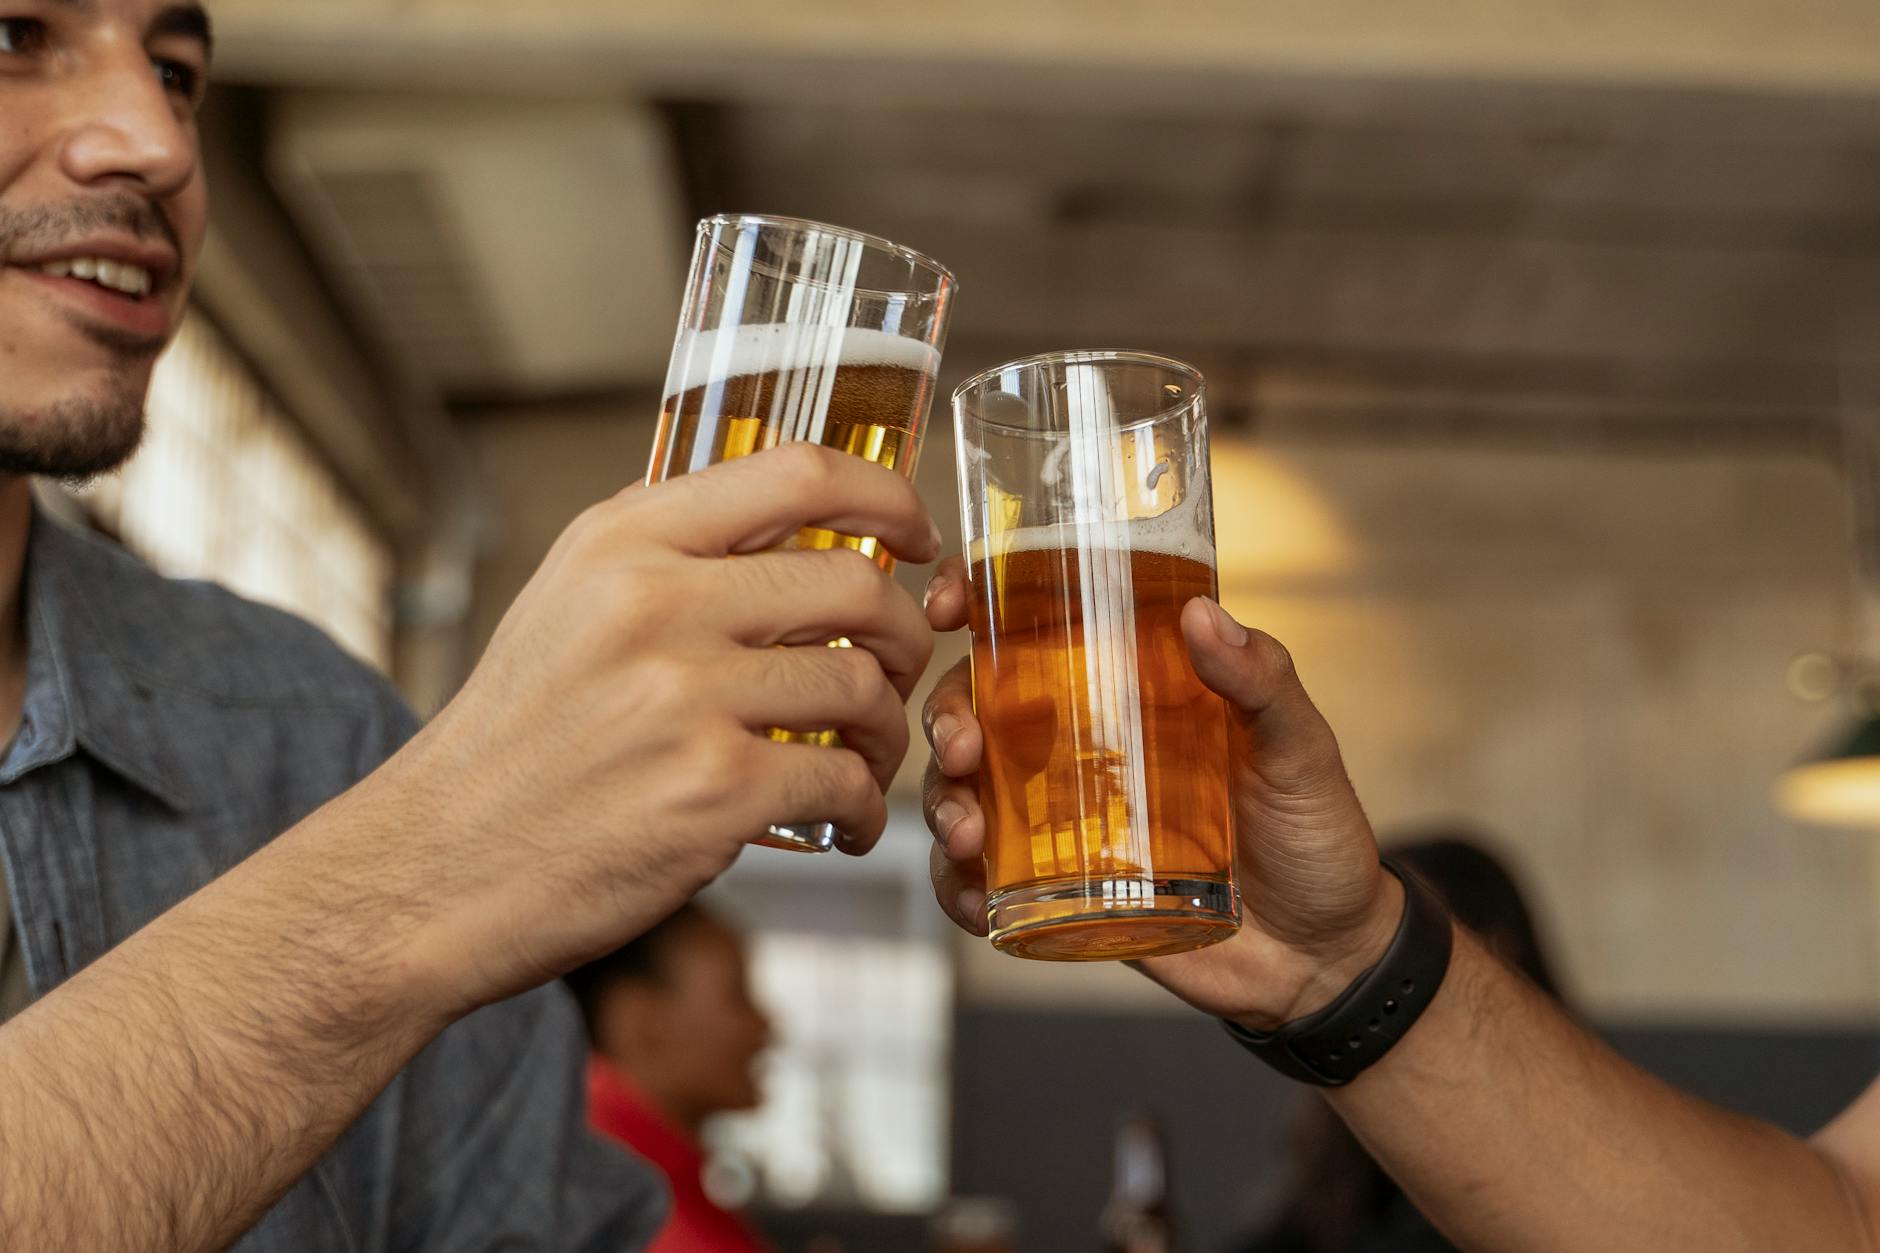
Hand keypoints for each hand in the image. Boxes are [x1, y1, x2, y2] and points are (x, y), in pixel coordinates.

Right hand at [368, 444, 939, 1016]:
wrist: (431, 869)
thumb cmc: (513, 745)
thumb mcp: (565, 604)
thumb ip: (665, 556)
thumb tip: (784, 521)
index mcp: (622, 542)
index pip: (799, 471)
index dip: (889, 497)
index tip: (917, 537)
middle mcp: (654, 605)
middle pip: (856, 585)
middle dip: (906, 632)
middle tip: (900, 667)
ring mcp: (686, 700)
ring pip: (862, 687)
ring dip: (888, 731)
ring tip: (864, 759)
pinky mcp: (713, 793)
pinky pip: (845, 781)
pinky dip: (867, 808)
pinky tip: (846, 821)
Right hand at [920, 555, 1400, 1030]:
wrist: (1323, 958)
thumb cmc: (1317, 837)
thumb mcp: (1301, 748)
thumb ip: (1262, 681)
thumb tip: (1201, 614)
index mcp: (1131, 683)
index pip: (1037, 622)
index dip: (975, 599)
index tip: (949, 607)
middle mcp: (1083, 738)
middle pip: (978, 703)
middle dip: (946, 716)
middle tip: (965, 748)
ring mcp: (1064, 813)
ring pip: (965, 788)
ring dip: (944, 803)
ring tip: (969, 836)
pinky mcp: (1058, 886)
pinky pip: (980, 879)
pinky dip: (957, 888)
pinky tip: (976, 903)